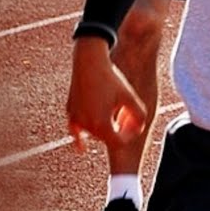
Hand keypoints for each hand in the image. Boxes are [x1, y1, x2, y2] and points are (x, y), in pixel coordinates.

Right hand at [67, 38, 146, 152]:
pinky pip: (75, 131)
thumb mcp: (131, 98)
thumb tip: (138, 129)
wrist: (89, 62)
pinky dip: (80, 139)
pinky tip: (82, 148)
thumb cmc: (112, 80)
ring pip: (93, 133)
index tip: (135, 124)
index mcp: (101, 124)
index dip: (129, 136)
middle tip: (128, 116)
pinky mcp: (70, 112)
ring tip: (116, 112)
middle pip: (106, 138)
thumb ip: (140, 116)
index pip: (118, 143)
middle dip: (119, 131)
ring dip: (105, 129)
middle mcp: (86, 125)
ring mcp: (75, 119)